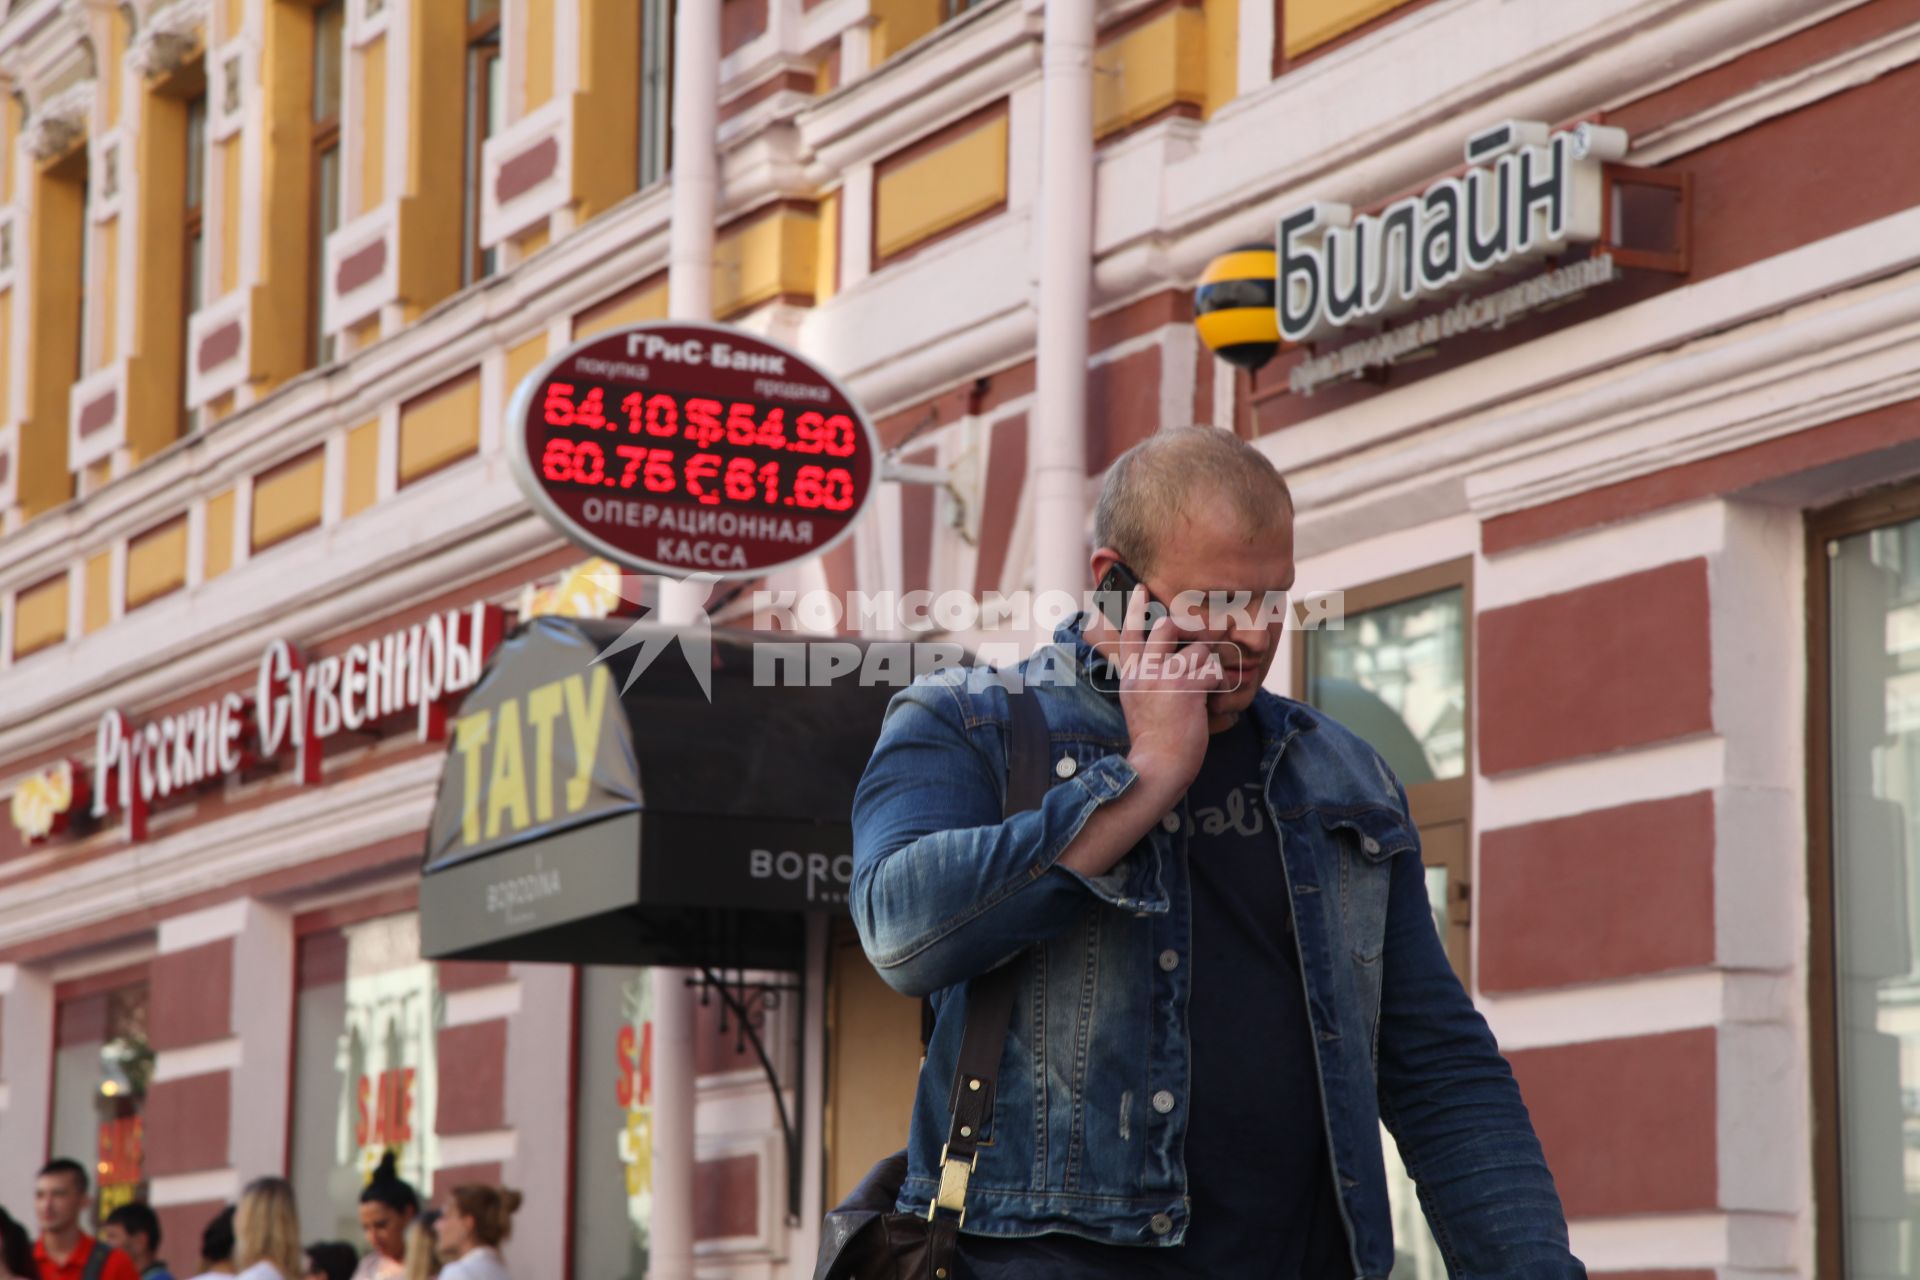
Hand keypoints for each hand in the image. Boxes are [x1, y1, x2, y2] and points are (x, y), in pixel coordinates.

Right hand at [1114, 586, 1223, 802]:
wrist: (1157, 767)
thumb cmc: (1153, 741)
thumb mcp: (1137, 704)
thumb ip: (1143, 680)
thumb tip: (1156, 663)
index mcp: (1131, 675)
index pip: (1130, 634)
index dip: (1135, 609)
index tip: (1140, 588)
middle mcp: (1145, 671)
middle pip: (1168, 627)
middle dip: (1191, 632)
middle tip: (1202, 646)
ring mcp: (1165, 677)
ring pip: (1200, 649)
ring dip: (1211, 667)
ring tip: (1208, 691)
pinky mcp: (1187, 688)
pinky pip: (1215, 671)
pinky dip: (1222, 685)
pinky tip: (1216, 701)